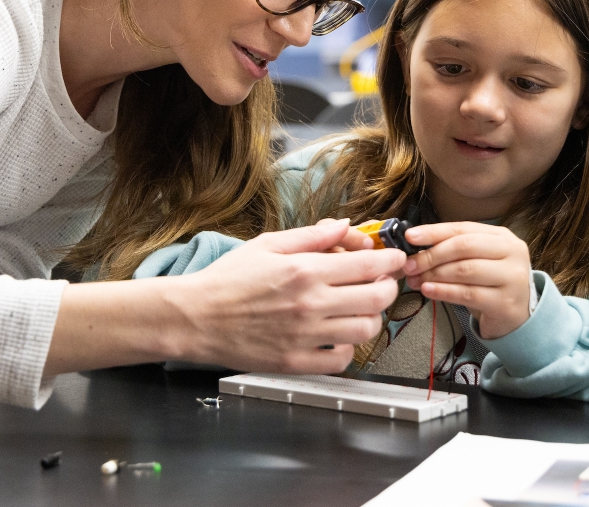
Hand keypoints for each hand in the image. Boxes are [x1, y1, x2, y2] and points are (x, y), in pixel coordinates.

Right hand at [173, 219, 405, 372]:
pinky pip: (342, 360)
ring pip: (366, 331)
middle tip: (381, 283)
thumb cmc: (227, 280)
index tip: (394, 260)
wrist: (194, 317)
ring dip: (371, 318)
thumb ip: (311, 236)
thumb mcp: (268, 244)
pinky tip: (337, 335)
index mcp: (305, 271)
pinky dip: (348, 348)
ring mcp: (305, 336)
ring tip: (359, 309)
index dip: (391, 261)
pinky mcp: (295, 362)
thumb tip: (344, 226)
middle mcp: (310, 304)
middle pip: (377, 298)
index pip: (369, 265)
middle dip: (388, 288)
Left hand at [401, 222, 532, 339]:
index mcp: (502, 236)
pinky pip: (467, 294)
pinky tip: (428, 290)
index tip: (409, 237)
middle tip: (409, 265)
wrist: (518, 317)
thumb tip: (415, 247)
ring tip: (415, 280)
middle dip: (432, 255)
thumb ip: (453, 250)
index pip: (463, 229)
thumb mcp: (477, 260)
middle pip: (464, 247)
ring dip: (434, 274)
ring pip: (465, 270)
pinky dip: (443, 291)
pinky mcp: (505, 302)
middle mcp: (512, 253)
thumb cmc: (491, 284)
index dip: (434, 232)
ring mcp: (512, 277)